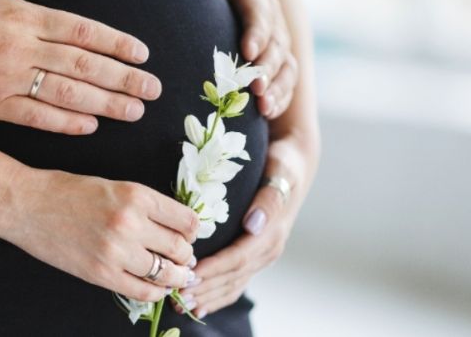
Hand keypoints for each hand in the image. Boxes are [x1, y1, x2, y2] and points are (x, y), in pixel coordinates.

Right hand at [0, 0, 161, 134]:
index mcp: (22, 14)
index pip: (83, 30)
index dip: (117, 43)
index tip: (143, 53)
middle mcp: (20, 47)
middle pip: (84, 65)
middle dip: (123, 78)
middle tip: (154, 90)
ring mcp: (6, 79)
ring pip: (66, 93)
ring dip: (104, 103)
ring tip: (134, 110)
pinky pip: (34, 116)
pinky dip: (63, 121)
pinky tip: (89, 124)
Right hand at [5, 169, 199, 301]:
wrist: (27, 205)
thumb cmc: (66, 191)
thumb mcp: (113, 186)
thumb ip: (145, 205)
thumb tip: (177, 227)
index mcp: (137, 194)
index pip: (187, 220)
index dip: (193, 230)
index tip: (189, 235)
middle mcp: (131, 222)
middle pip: (180, 248)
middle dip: (186, 255)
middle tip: (184, 258)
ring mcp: (116, 251)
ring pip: (167, 273)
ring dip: (177, 277)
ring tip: (177, 276)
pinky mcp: (101, 273)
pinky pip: (143, 291)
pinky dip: (156, 293)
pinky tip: (157, 288)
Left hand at [173, 134, 314, 315]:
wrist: (294, 166)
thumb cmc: (282, 166)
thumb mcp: (280, 174)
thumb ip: (268, 200)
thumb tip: (253, 224)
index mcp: (272, 234)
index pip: (238, 257)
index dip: (213, 268)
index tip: (189, 274)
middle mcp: (268, 250)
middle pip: (232, 276)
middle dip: (205, 287)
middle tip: (176, 294)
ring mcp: (262, 256)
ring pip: (233, 284)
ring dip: (208, 296)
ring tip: (181, 303)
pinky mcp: (254, 257)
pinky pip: (235, 283)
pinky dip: (217, 296)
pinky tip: (199, 305)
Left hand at [205, 0, 296, 118]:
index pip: (260, 13)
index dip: (257, 32)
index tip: (247, 50)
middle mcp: (273, 22)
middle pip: (276, 47)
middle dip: (266, 68)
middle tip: (254, 87)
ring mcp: (277, 46)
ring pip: (285, 69)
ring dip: (276, 88)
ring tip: (262, 106)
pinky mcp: (275, 65)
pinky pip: (284, 84)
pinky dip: (278, 99)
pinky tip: (266, 113)